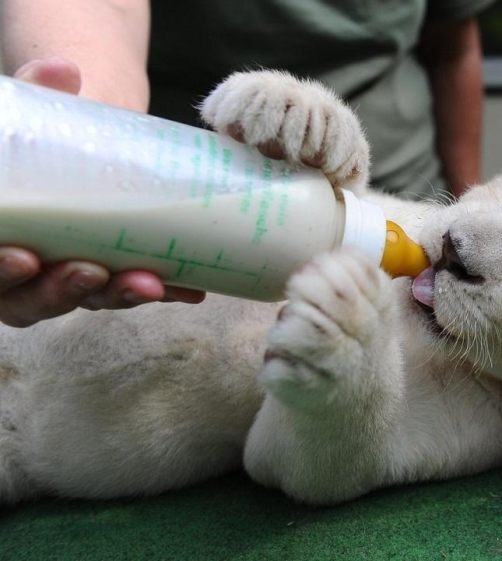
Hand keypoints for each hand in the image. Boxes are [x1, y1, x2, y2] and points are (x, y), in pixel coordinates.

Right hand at [0, 58, 204, 327]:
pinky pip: (136, 290)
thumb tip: (63, 69)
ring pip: (88, 300)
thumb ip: (37, 93)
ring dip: (118, 294)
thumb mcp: (29, 116)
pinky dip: (164, 290)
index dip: (0, 272)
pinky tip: (191, 289)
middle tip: (92, 272)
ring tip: (150, 282)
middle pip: (34, 298)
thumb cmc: (40, 137)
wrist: (77, 146)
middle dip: (64, 289)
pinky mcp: (113, 276)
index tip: (25, 257)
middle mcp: (23, 270)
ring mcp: (69, 278)